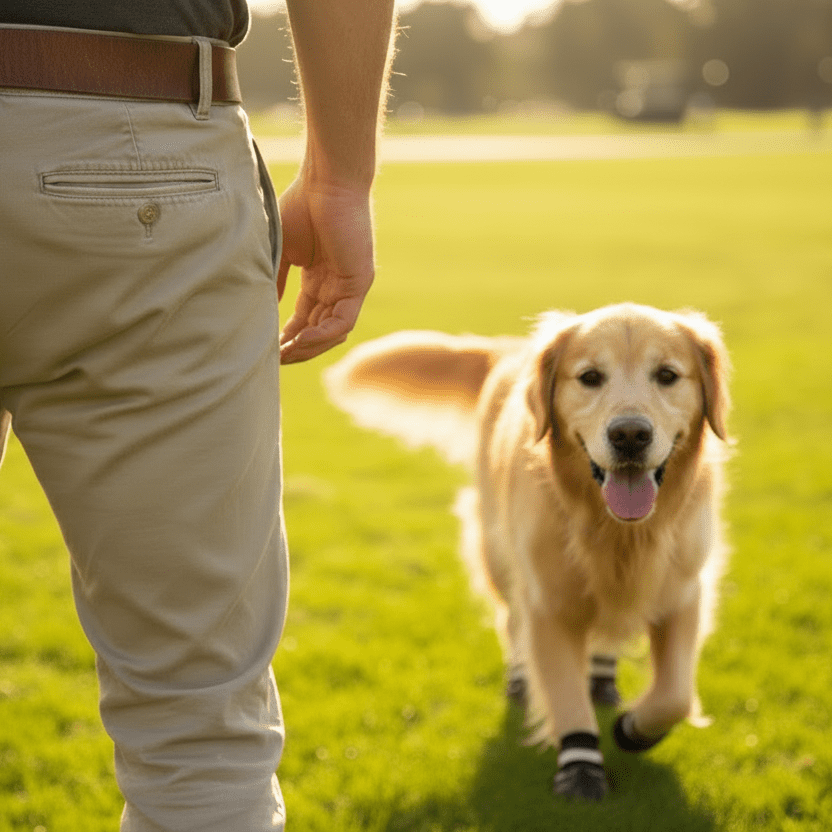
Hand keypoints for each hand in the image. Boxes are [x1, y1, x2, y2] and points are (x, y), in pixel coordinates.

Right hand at [277, 176, 374, 363]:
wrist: (326, 182)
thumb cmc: (301, 205)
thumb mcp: (280, 251)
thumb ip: (273, 280)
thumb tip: (259, 308)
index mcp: (318, 281)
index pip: (304, 321)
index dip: (287, 338)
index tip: (268, 351)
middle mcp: (335, 288)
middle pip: (318, 332)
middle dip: (296, 349)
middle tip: (275, 360)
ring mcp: (349, 287)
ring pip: (332, 332)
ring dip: (309, 346)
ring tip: (286, 353)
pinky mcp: (359, 283)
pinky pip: (343, 320)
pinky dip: (323, 334)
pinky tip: (302, 339)